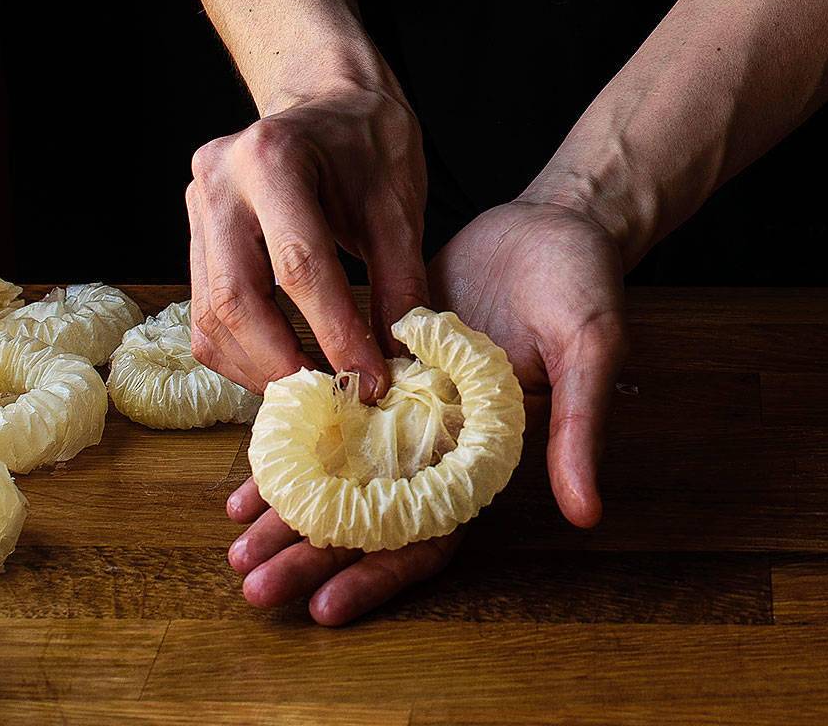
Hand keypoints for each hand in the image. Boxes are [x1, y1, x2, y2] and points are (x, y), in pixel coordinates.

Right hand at [186, 70, 428, 396]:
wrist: (326, 96)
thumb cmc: (368, 140)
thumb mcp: (398, 202)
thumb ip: (401, 279)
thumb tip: (403, 358)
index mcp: (273, 157)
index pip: (300, 265)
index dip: (336, 333)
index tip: (370, 381)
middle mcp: (219, 179)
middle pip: (237, 298)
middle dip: (285, 363)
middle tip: (334, 400)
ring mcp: (197, 205)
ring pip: (211, 313)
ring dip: (259, 366)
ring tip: (313, 390)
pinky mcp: (194, 231)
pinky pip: (205, 308)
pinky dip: (240, 349)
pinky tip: (282, 363)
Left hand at [225, 194, 626, 626]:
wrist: (552, 221)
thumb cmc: (583, 282)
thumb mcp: (589, 347)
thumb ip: (578, 425)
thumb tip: (586, 513)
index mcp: (485, 452)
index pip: (432, 533)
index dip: (383, 573)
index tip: (327, 606)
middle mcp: (439, 439)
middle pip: (372, 515)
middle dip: (314, 555)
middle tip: (253, 586)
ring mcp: (406, 403)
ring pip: (341, 470)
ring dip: (292, 508)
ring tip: (238, 543)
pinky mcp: (382, 360)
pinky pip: (332, 411)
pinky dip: (294, 439)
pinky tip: (252, 465)